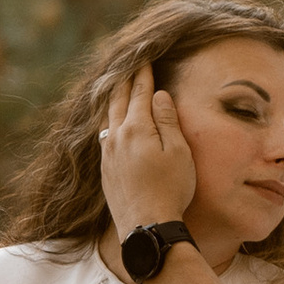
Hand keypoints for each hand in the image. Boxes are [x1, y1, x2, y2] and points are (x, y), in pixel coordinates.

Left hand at [100, 63, 195, 240]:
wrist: (146, 225)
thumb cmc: (170, 188)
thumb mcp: (179, 152)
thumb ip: (168, 121)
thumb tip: (159, 95)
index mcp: (137, 129)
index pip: (140, 93)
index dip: (143, 74)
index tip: (145, 58)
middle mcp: (116, 138)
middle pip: (117, 101)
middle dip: (124, 80)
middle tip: (128, 64)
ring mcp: (107, 154)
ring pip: (107, 117)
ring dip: (112, 99)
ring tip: (115, 87)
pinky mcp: (104, 169)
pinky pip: (103, 134)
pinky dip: (108, 119)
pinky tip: (110, 122)